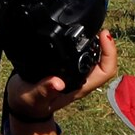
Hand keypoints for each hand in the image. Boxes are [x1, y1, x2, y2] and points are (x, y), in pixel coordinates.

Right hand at [4, 30, 118, 125]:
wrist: (24, 105)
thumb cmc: (29, 102)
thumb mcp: (33, 96)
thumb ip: (44, 90)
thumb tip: (58, 83)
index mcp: (78, 87)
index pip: (105, 72)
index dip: (109, 53)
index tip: (103, 35)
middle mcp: (82, 81)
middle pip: (106, 63)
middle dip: (107, 45)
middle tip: (100, 28)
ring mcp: (77, 76)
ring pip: (98, 60)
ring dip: (98, 45)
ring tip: (92, 29)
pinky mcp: (70, 70)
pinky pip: (86, 58)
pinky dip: (87, 45)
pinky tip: (80, 36)